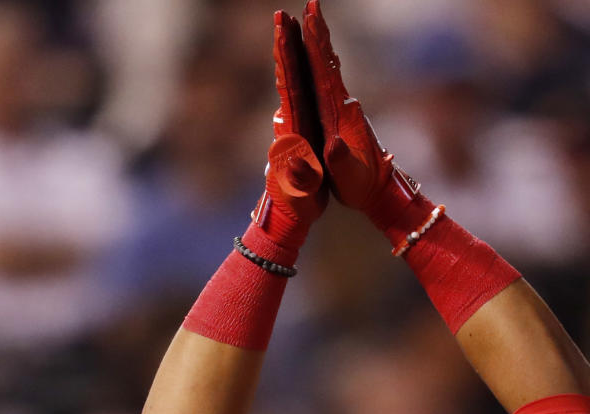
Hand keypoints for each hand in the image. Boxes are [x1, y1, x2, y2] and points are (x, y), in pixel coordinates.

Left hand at [253, 10, 326, 245]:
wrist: (290, 217)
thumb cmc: (298, 206)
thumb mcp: (301, 194)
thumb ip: (301, 176)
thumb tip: (301, 156)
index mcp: (293, 129)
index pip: (289, 84)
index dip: (286, 55)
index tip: (283, 29)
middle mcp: (292, 120)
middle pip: (290, 73)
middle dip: (287, 42)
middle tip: (285, 12)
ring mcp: (297, 123)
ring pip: (297, 78)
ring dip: (296, 50)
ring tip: (297, 23)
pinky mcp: (304, 128)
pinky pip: (306, 91)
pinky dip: (306, 70)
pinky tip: (307, 57)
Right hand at [301, 0, 419, 223]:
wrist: (381, 193)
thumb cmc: (362, 189)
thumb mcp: (350, 179)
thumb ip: (341, 162)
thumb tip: (334, 146)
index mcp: (340, 115)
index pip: (325, 73)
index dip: (316, 47)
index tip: (308, 20)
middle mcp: (343, 105)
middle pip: (326, 62)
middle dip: (317, 33)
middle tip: (310, 4)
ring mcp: (344, 109)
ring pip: (327, 68)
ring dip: (319, 42)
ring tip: (311, 17)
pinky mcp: (342, 116)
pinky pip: (328, 81)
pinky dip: (322, 62)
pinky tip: (320, 53)